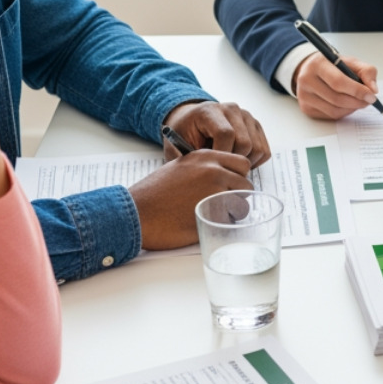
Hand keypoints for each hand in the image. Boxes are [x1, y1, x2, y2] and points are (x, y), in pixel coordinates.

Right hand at [128, 150, 252, 249]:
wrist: (135, 213)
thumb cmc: (153, 194)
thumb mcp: (179, 168)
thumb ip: (203, 168)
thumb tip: (224, 176)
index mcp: (206, 157)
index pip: (242, 163)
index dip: (238, 177)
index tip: (229, 186)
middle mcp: (214, 171)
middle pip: (246, 184)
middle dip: (238, 196)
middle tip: (222, 205)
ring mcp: (214, 193)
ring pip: (242, 204)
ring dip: (233, 213)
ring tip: (214, 216)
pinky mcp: (212, 215)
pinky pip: (230, 222)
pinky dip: (222, 226)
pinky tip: (206, 225)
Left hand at [164, 101, 270, 166]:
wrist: (191, 122)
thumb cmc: (183, 136)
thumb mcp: (177, 146)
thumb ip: (189, 160)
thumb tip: (205, 178)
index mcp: (210, 111)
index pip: (226, 134)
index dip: (222, 155)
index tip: (214, 168)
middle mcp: (231, 109)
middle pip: (245, 143)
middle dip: (233, 163)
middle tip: (221, 171)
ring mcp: (246, 116)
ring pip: (257, 148)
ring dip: (245, 164)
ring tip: (228, 168)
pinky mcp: (256, 125)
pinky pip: (264, 150)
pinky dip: (254, 162)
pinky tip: (237, 163)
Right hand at [293, 52, 379, 119]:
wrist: (312, 70)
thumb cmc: (334, 66)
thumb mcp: (351, 62)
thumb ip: (366, 71)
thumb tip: (373, 90)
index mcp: (318, 64)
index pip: (338, 82)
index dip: (357, 91)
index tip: (371, 96)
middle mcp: (306, 80)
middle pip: (336, 98)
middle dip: (357, 102)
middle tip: (369, 100)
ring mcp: (304, 96)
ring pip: (334, 110)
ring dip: (352, 108)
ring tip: (359, 101)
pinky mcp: (306, 108)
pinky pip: (330, 115)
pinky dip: (344, 112)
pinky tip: (347, 105)